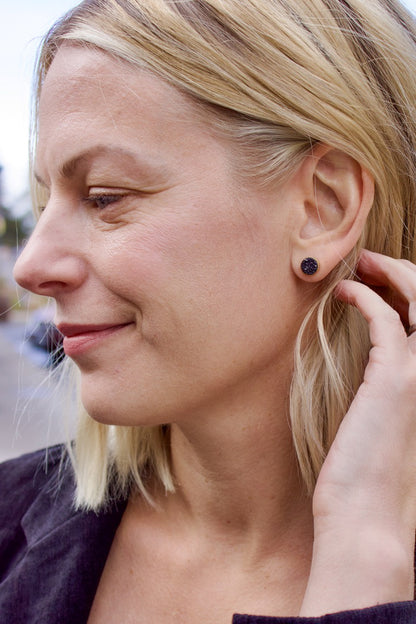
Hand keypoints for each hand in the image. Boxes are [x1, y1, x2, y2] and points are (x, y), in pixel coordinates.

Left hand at [300, 249, 415, 615]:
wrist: (367, 518)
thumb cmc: (367, 479)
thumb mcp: (380, 426)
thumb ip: (383, 390)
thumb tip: (372, 365)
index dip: (408, 290)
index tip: (377, 278)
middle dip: (404, 271)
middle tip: (370, 262)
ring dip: (391, 273)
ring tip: (360, 265)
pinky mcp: (396, 377)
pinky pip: (385, 318)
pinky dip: (365, 296)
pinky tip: (343, 294)